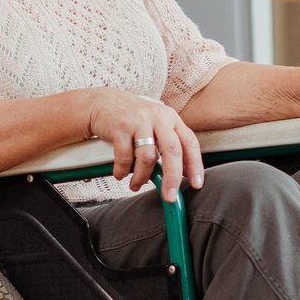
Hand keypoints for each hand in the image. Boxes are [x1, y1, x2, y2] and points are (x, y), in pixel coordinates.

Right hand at [84, 91, 203, 200]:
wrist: (103, 102)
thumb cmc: (132, 119)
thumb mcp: (155, 126)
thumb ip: (167, 146)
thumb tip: (179, 175)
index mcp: (171, 118)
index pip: (190, 143)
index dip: (195, 165)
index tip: (196, 184)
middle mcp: (158, 117)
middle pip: (172, 150)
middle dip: (172, 178)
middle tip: (170, 196)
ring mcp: (139, 120)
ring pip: (148, 157)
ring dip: (142, 177)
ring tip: (135, 184)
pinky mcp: (120, 126)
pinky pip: (124, 156)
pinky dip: (122, 171)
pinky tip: (120, 174)